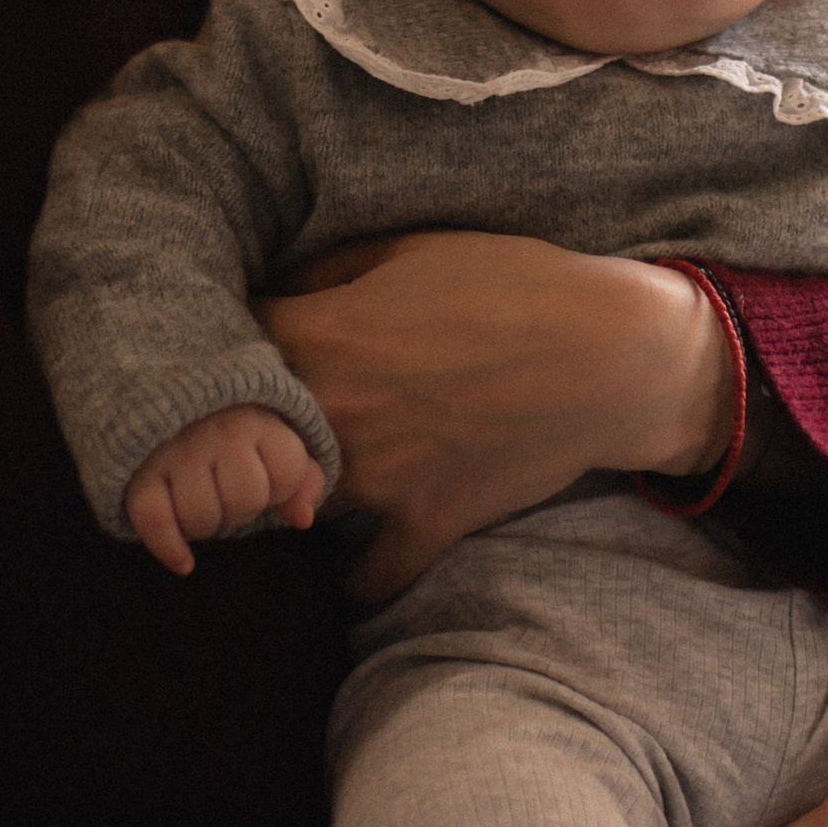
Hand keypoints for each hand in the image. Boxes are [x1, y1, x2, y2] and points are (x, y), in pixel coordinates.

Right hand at [127, 404, 327, 578]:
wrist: (158, 396)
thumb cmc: (226, 425)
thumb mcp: (271, 437)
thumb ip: (301, 475)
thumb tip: (302, 520)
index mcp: (255, 419)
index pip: (287, 473)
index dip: (281, 486)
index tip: (265, 474)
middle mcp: (215, 433)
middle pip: (245, 501)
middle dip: (241, 508)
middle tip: (225, 491)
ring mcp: (174, 452)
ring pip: (201, 518)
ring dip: (205, 524)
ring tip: (200, 502)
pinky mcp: (138, 473)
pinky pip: (154, 522)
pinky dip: (170, 548)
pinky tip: (184, 563)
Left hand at [258, 230, 731, 607]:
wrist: (609, 354)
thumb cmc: (512, 283)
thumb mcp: (412, 249)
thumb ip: (329, 271)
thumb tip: (279, 287)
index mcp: (321, 340)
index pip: (218, 351)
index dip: (218, 347)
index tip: (231, 347)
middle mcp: (333, 419)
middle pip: (237, 446)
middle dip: (239, 433)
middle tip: (256, 421)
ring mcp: (378, 482)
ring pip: (287, 513)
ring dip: (288, 499)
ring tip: (298, 479)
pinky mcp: (426, 525)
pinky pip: (366, 577)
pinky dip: (358, 572)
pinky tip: (357, 552)